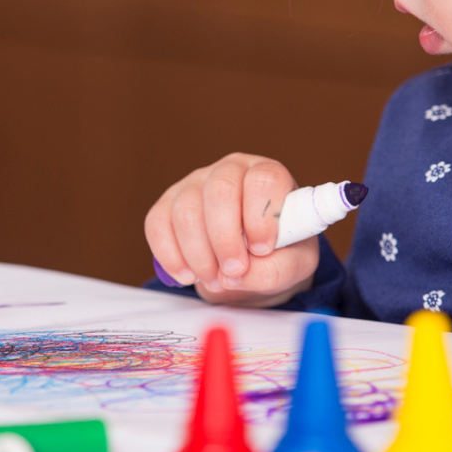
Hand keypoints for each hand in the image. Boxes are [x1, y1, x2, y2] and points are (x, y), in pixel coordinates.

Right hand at [145, 153, 317, 307]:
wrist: (249, 265)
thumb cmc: (277, 256)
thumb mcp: (293, 266)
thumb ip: (274, 269)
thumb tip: (235, 273)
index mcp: (267, 176)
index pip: (263, 179)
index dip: (261, 215)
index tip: (262, 250)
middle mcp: (230, 171)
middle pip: (220, 190)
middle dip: (225, 238)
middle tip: (234, 272)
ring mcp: (194, 184)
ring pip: (186, 210)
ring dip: (199, 254)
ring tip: (214, 279)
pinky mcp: (167, 204)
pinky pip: (157, 224)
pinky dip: (170, 255)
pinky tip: (187, 275)